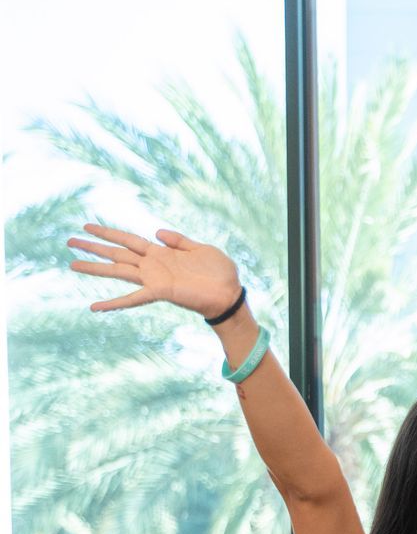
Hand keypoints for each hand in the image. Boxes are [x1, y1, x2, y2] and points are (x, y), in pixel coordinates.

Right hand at [68, 224, 242, 319]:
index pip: (129, 239)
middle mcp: (153, 265)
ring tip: (72, 264)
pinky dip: (113, 304)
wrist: (231, 294)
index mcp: (161, 253)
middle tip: (69, 241)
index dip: (109, 232)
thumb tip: (156, 232)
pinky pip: (132, 298)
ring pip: (118, 270)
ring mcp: (154, 279)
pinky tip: (94, 307)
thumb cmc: (220, 273)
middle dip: (94, 247)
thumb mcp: (201, 249)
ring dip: (95, 268)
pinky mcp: (159, 292)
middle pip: (117, 253)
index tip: (88, 226)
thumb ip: (179, 240)